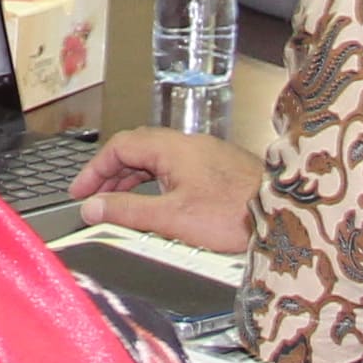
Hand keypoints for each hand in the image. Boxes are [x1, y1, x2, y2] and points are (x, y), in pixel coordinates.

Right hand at [71, 125, 257, 257]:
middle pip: (137, 150)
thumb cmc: (234, 213)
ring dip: (133, 180)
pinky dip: (156, 184)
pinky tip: (157, 204)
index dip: (94, 169)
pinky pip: (176, 169)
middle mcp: (188, 145)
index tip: (80, 191)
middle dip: (111, 175)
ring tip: (120, 205)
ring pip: (157, 160)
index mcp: (172, 148)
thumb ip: (128, 212)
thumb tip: (93, 208)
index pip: (120, 146)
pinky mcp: (219, 170)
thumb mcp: (171, 218)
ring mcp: (206, 156)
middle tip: (94, 199)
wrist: (282, 214)